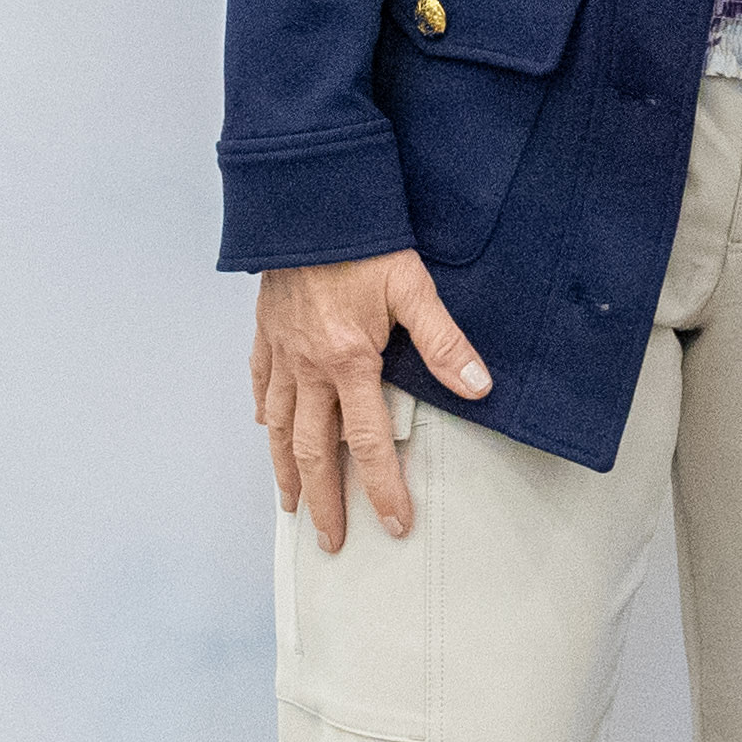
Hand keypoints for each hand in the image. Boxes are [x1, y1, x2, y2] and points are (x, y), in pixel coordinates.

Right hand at [251, 250, 490, 552]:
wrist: (308, 200)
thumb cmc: (362, 240)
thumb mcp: (413, 287)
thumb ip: (445, 342)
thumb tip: (480, 387)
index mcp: (349, 361)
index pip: (369, 443)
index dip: (383, 488)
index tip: (394, 524)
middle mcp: (310, 367)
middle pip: (315, 451)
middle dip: (324, 501)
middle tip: (330, 541)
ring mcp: (283, 352)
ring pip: (281, 428)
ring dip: (287, 472)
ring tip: (291, 506)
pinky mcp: (266, 332)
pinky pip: (262, 384)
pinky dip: (266, 413)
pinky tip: (268, 430)